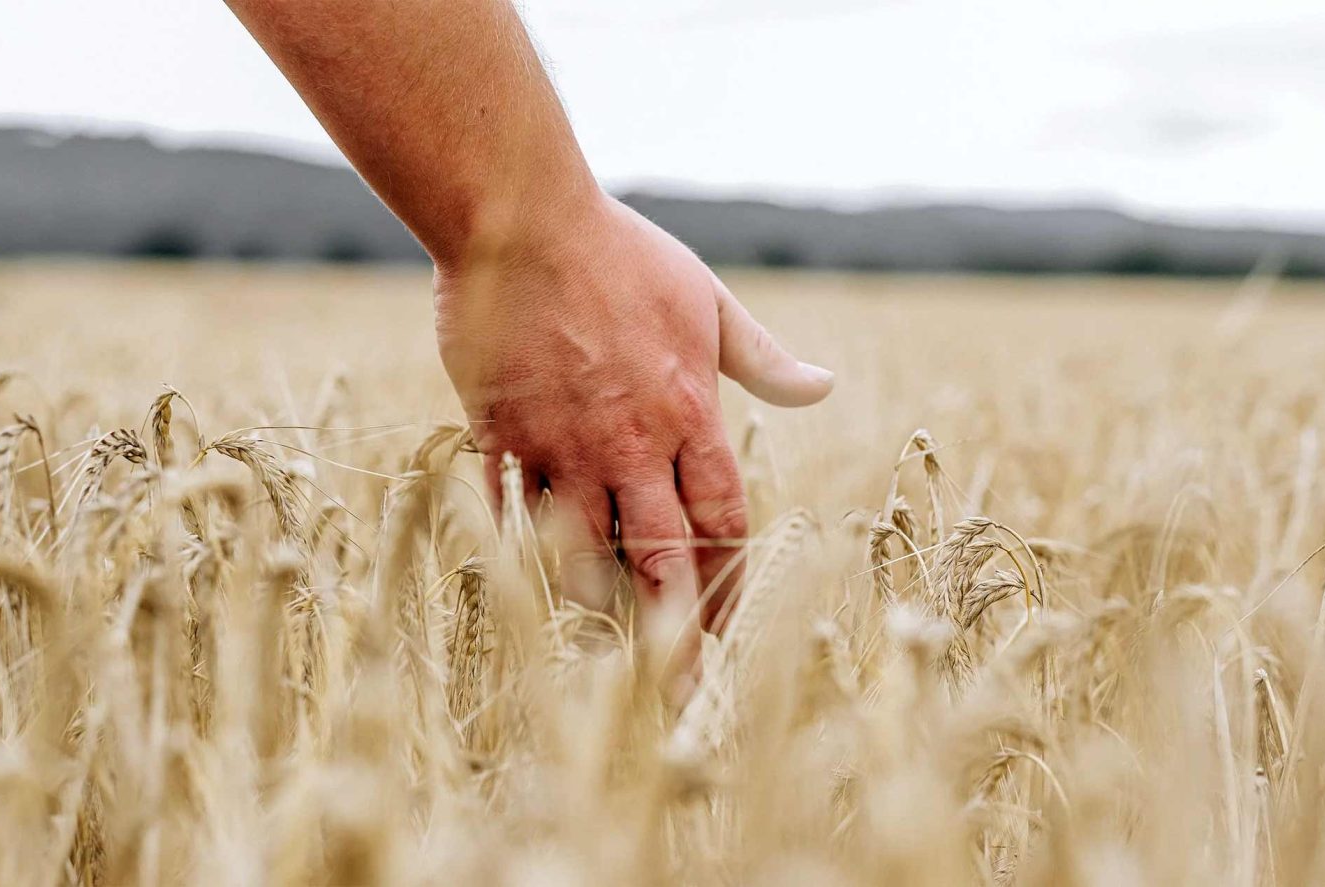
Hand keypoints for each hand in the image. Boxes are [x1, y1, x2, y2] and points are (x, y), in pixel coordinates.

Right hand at [433, 192, 832, 638]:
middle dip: (676, 632)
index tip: (728, 632)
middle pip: (661, 559)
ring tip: (608, 642)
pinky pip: (513, 513)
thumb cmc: (621, 253)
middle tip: (680, 690)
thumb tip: (824, 388)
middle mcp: (629, 444)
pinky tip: (533, 577)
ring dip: (600, 602)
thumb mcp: (707, 299)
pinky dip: (524, 551)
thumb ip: (763, 358)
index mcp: (689, 414)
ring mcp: (561, 444)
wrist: (522, 217)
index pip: (723, 523)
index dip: (729, 586)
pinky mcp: (500, 435)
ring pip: (582, 552)